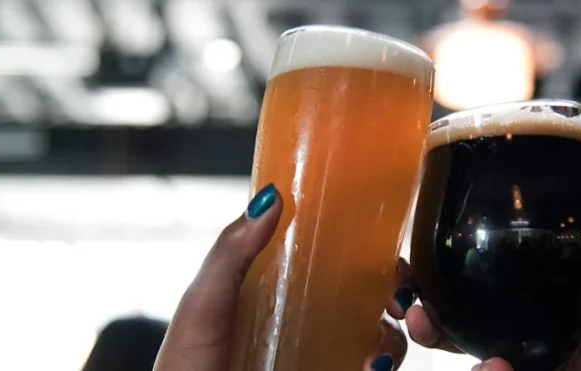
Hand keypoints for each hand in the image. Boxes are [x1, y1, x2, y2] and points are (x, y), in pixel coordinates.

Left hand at [153, 184, 412, 370]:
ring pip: (378, 341)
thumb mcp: (203, 304)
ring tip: (379, 346)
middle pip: (368, 300)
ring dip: (393, 338)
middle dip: (394, 294)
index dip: (366, 254)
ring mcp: (318, 357)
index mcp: (278, 292)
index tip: (384, 253)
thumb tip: (269, 198)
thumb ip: (231, 253)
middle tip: (396, 299)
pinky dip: (378, 365)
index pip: (333, 262)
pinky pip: (366, 370)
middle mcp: (304, 324)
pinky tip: (370, 364)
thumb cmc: (183, 365)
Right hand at [406, 190, 580, 370]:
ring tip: (433, 329)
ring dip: (450, 340)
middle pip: (472, 315)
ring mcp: (548, 359)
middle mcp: (545, 325)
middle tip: (414, 303)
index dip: (455, 263)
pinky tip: (493, 366)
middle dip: (431, 310)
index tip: (421, 251)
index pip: (499, 270)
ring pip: (481, 350)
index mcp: (563, 288)